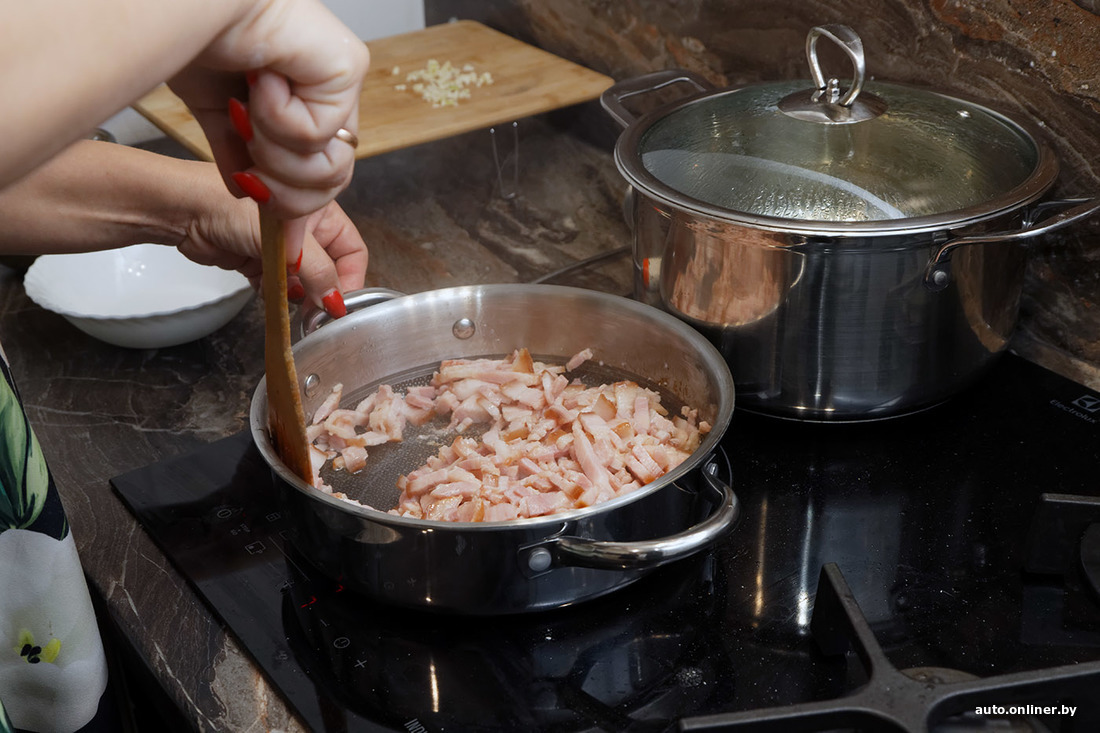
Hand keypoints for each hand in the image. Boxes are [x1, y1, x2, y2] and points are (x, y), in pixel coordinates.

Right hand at [167, 0, 369, 218]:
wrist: (177, 6)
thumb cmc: (192, 36)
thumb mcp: (215, 112)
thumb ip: (239, 155)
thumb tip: (248, 193)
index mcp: (306, 102)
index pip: (321, 179)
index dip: (291, 204)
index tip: (257, 203)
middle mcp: (331, 94)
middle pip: (332, 183)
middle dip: (283, 193)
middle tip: (250, 166)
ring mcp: (343, 81)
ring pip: (329, 168)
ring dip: (274, 153)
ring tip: (248, 110)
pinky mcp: (347, 66)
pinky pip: (317, 133)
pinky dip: (274, 117)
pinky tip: (260, 79)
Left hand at [177, 193, 367, 316]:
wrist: (181, 210)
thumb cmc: (231, 206)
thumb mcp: (288, 239)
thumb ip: (318, 272)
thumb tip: (337, 303)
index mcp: (320, 213)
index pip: (352, 251)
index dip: (351, 278)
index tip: (340, 305)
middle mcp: (304, 231)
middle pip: (329, 270)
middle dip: (323, 292)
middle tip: (317, 314)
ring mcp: (280, 248)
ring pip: (303, 282)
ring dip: (299, 296)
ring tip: (290, 303)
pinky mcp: (259, 263)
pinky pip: (279, 288)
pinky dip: (276, 296)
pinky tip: (269, 295)